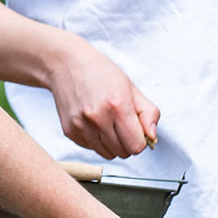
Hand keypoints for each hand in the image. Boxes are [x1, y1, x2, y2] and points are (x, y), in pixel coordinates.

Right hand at [48, 40, 160, 158]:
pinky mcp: (70, 131)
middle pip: (123, 153)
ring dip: (112, 144)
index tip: (136, 129)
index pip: (137, 146)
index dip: (140, 140)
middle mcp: (97, 118)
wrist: (66, 63)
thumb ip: (149, 113)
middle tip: (121, 124)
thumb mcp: (131, 88)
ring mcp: (81, 126)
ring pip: (108, 154)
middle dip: (127, 142)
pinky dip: (97, 140)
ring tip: (107, 122)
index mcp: (117, 106)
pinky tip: (93, 122)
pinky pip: (92, 149)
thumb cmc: (101, 74)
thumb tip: (152, 137)